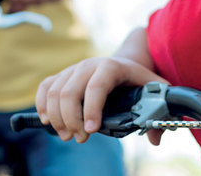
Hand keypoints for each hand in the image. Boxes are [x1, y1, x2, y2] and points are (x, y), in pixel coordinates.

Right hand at [36, 56, 168, 144]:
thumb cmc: (138, 78)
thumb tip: (154, 137)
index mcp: (111, 66)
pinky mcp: (62, 75)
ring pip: (54, 92)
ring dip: (56, 118)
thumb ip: (158, 111)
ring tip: (67, 135)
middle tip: (80, 139)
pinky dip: (42, 105)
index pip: (97, 87)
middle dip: (71, 120)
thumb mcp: (153, 88)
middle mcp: (89, 65)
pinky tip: (47, 121)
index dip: (91, 110)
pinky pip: (45, 87)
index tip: (91, 131)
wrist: (126, 60)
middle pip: (70, 92)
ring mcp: (73, 69)